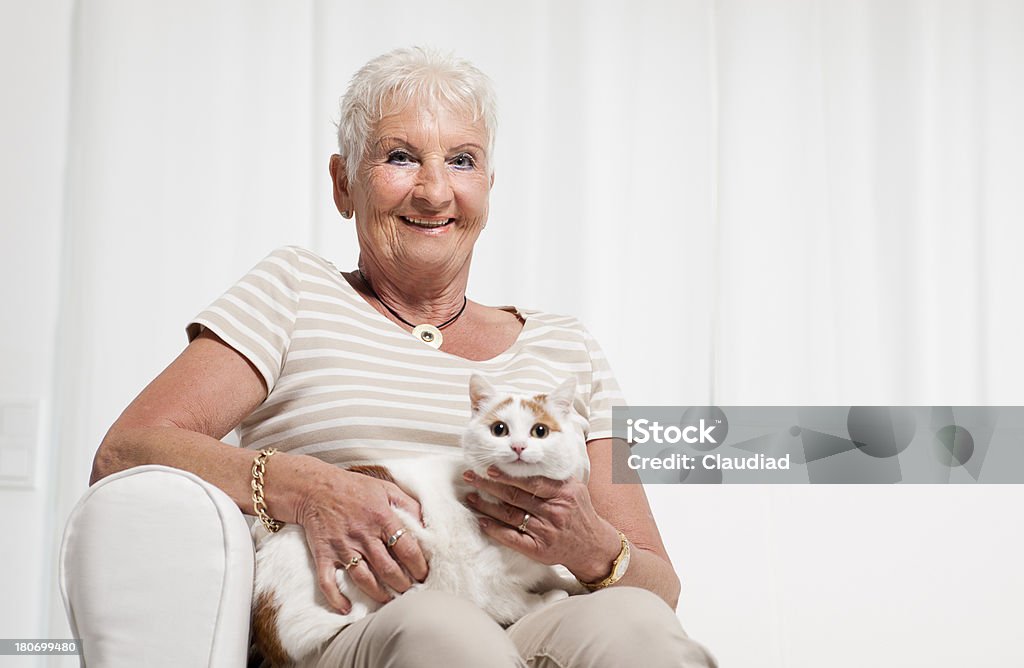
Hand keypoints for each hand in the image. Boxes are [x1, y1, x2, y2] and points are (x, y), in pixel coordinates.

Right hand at [295, 463, 428, 613]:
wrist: (315, 487)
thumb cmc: (353, 488)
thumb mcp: (386, 488)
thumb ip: (408, 505)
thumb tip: (425, 525)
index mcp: (382, 518)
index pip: (407, 549)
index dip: (419, 566)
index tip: (424, 574)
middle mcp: (363, 535)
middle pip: (388, 569)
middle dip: (403, 584)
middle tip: (411, 591)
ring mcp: (343, 547)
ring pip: (364, 579)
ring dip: (379, 594)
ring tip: (390, 601)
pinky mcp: (324, 554)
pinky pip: (328, 582)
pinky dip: (336, 598)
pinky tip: (346, 608)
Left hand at [462, 466, 620, 583]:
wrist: (593, 546)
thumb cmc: (580, 513)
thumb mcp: (575, 489)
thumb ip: (554, 477)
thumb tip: (526, 460)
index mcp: (563, 493)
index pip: (531, 482)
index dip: (508, 476)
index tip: (489, 468)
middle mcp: (555, 512)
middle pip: (516, 497)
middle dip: (490, 486)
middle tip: (471, 477)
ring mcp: (546, 532)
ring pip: (511, 516)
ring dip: (487, 506)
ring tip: (470, 497)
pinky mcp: (540, 549)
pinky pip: (513, 538)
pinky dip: (496, 530)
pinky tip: (483, 522)